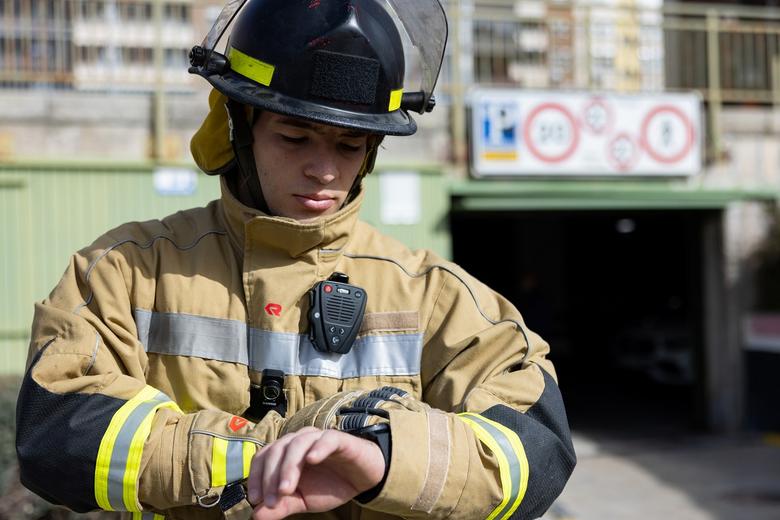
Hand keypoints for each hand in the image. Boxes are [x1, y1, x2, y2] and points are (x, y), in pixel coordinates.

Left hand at [247, 427, 385, 519]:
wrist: (362, 479)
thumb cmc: (330, 485)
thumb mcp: (304, 501)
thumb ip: (282, 506)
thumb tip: (256, 515)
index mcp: (287, 453)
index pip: (264, 457)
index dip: (256, 476)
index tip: (256, 499)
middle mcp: (299, 441)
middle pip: (277, 450)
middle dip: (271, 476)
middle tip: (273, 500)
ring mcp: (318, 438)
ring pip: (297, 443)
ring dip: (289, 467)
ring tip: (287, 489)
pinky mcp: (339, 439)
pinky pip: (326, 439)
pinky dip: (318, 448)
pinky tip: (312, 460)